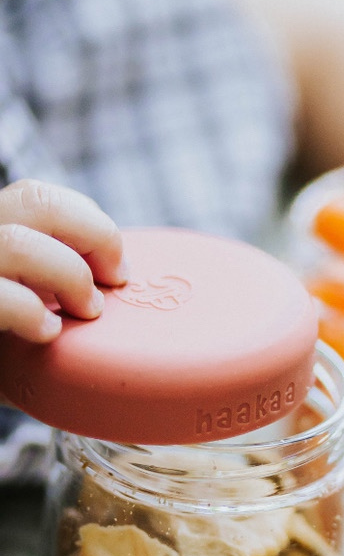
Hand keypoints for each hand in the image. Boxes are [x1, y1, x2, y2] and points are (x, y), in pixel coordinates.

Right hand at [0, 179, 125, 342]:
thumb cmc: (3, 358)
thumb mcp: (29, 309)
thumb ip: (56, 286)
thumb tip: (119, 282)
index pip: (39, 198)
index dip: (90, 223)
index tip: (116, 267)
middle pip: (35, 200)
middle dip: (95, 235)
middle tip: (115, 281)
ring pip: (18, 242)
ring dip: (70, 275)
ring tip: (86, 310)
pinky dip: (31, 312)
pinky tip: (47, 332)